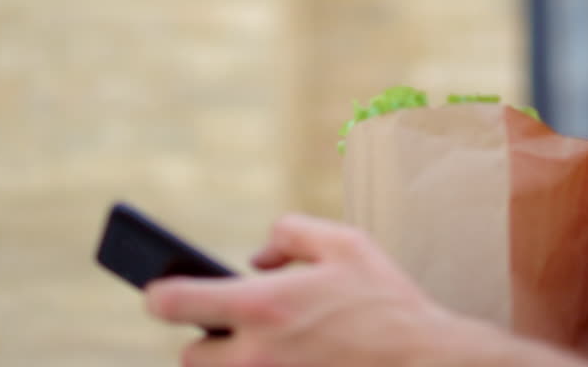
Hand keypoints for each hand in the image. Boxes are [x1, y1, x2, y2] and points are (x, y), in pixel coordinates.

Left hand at [145, 214, 455, 366]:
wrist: (430, 365)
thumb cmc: (388, 304)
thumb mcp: (345, 243)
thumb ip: (289, 234)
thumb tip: (255, 258)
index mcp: (262, 306)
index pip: (171, 304)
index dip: (158, 294)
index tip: (161, 292)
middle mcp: (255, 358)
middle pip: (190, 357)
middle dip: (209, 341)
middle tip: (243, 329)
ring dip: (236, 366)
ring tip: (277, 349)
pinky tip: (301, 362)